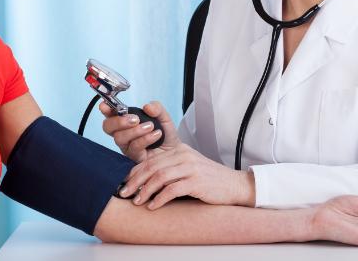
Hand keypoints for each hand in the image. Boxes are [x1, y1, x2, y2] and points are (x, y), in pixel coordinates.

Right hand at [100, 100, 179, 162]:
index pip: (110, 114)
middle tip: (135, 119)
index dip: (105, 110)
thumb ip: (156, 108)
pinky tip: (156, 135)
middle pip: (108, 127)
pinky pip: (134, 147)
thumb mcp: (163, 116)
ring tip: (151, 126)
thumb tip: (147, 106)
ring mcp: (127, 146)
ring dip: (135, 131)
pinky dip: (146, 139)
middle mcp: (123, 133)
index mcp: (126, 121)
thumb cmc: (165, 133)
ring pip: (120, 138)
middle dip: (119, 121)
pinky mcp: (134, 157)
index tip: (105, 106)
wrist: (175, 151)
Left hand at [119, 142, 254, 208]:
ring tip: (137, 201)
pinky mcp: (196, 181)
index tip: (124, 182)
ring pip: (159, 177)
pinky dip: (160, 199)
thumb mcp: (188, 168)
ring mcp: (190, 168)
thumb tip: (145, 180)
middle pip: (152, 167)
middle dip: (135, 181)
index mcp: (179, 150)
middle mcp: (184, 156)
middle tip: (124, 192)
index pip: (151, 159)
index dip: (135, 171)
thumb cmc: (209, 179)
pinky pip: (172, 189)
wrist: (233, 185)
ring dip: (145, 190)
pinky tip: (153, 206)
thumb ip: (170, 169)